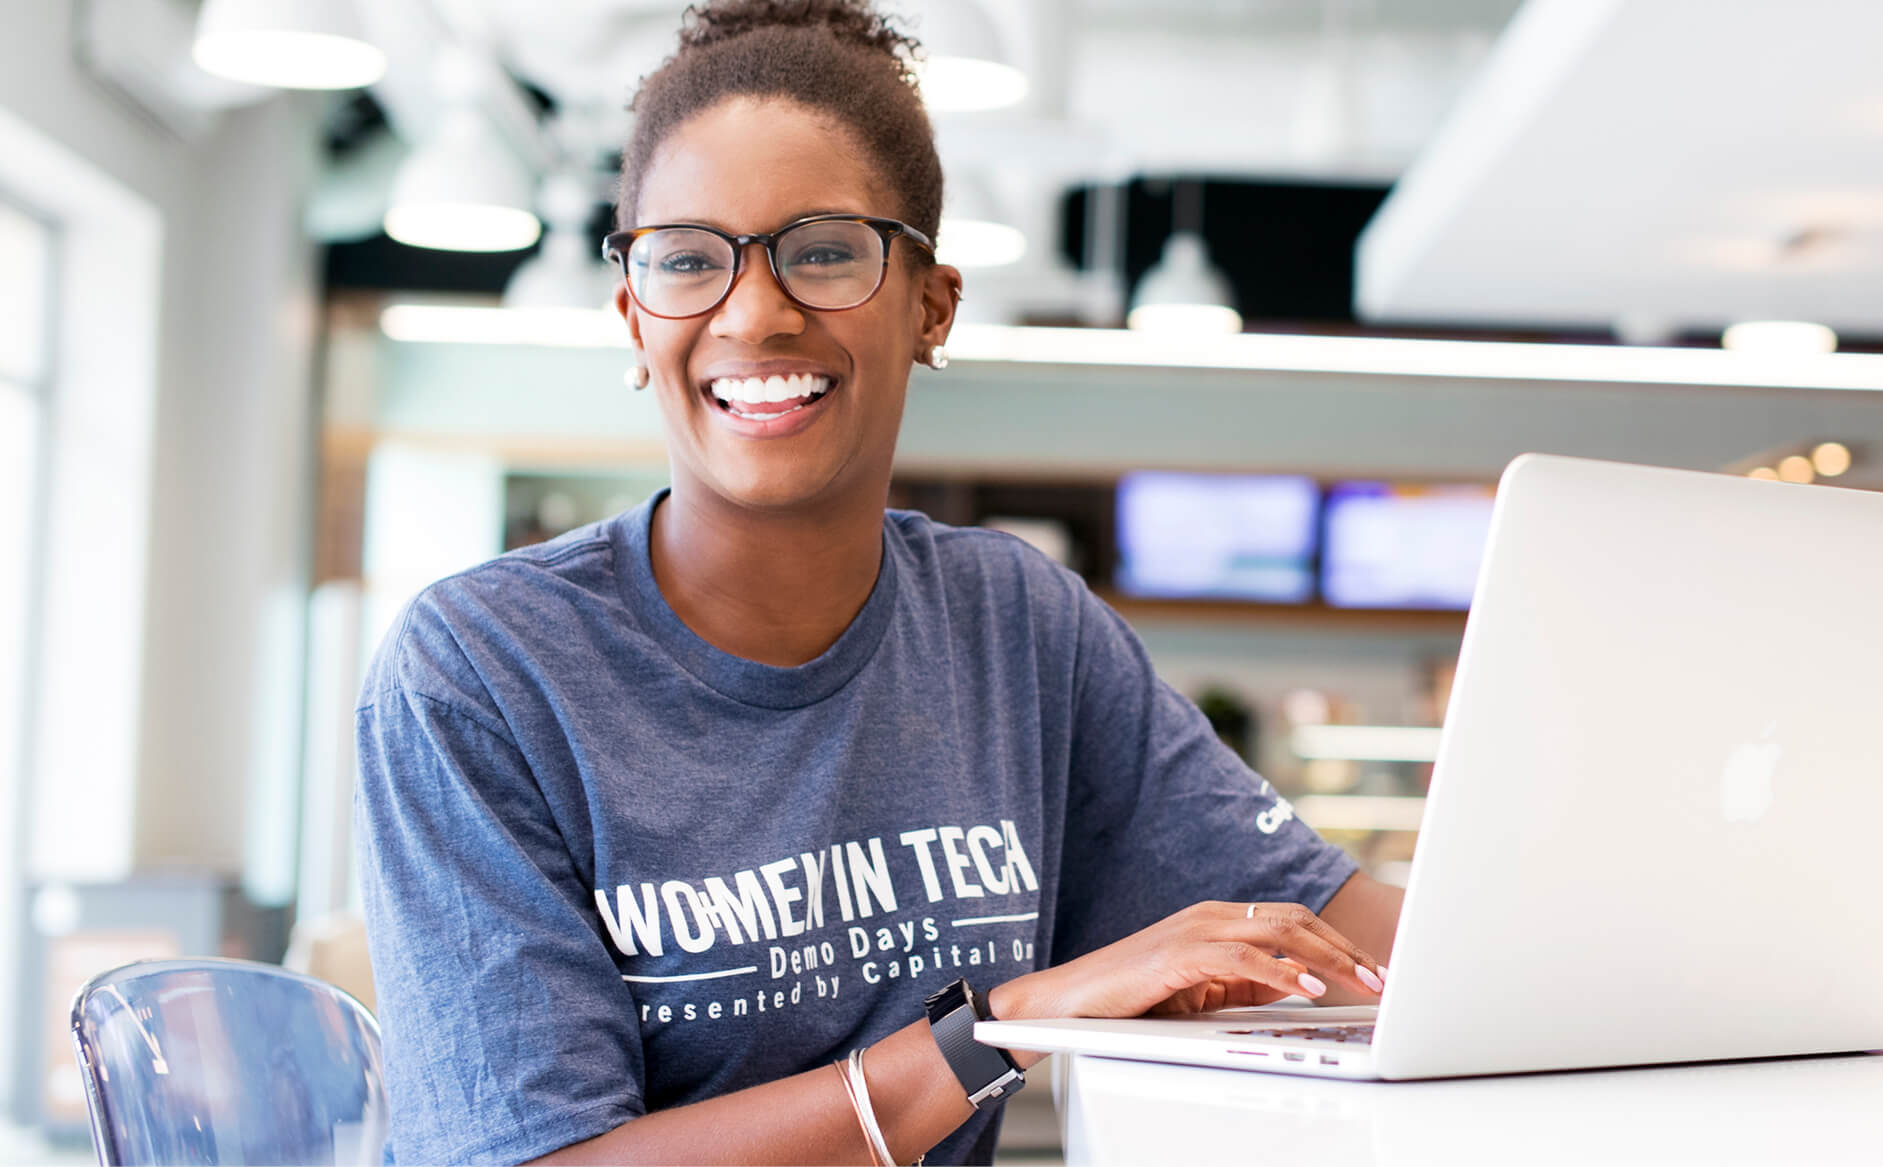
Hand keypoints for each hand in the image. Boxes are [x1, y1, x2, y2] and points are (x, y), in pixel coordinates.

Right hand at [987, 901, 1385, 1038]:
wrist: (1066, 1005)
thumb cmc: (1130, 1001)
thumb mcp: (1201, 993)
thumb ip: (1244, 984)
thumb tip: (1299, 989)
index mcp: (1218, 920)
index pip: (1294, 922)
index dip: (1339, 944)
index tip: (1375, 971)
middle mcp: (1211, 915)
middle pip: (1297, 921)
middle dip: (1346, 950)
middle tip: (1383, 980)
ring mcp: (1196, 929)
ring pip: (1280, 933)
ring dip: (1329, 960)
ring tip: (1362, 984)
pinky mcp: (1180, 952)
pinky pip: (1244, 957)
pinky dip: (1283, 972)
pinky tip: (1310, 989)